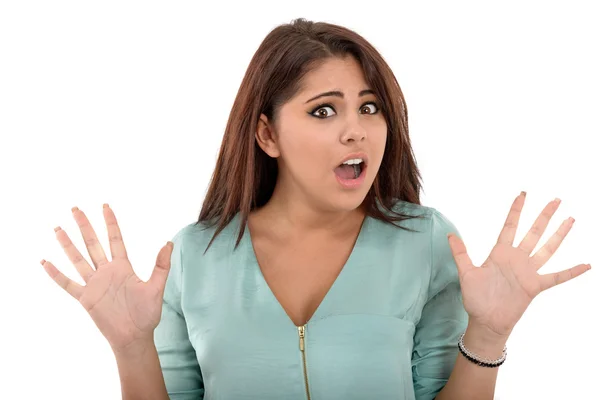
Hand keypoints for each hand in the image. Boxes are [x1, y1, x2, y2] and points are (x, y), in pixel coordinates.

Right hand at [41, 204, 173, 353]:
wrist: (134, 337)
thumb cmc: (147, 314)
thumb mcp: (156, 287)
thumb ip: (161, 265)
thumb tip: (169, 243)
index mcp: (123, 267)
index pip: (115, 239)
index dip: (110, 223)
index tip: (105, 206)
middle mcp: (107, 272)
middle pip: (93, 244)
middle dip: (84, 226)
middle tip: (76, 208)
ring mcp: (94, 284)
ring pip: (78, 259)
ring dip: (68, 245)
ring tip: (57, 229)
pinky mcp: (86, 298)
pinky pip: (68, 284)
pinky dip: (56, 274)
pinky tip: (45, 262)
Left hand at [448, 192, 590, 338]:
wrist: (485, 321)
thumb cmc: (475, 298)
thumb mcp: (466, 273)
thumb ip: (460, 253)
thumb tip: (449, 235)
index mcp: (500, 253)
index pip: (510, 226)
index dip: (516, 211)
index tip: (523, 195)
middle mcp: (516, 259)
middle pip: (533, 232)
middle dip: (544, 216)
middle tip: (556, 200)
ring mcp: (527, 272)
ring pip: (547, 248)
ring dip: (559, 234)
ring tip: (571, 219)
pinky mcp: (534, 286)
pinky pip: (556, 277)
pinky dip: (571, 272)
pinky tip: (586, 265)